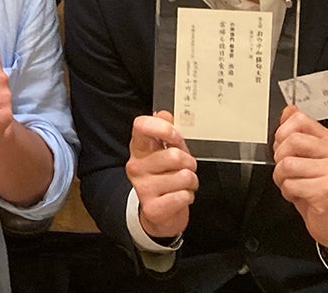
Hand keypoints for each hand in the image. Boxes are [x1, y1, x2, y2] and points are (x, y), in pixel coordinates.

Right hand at [126, 110, 197, 241]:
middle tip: (186, 168)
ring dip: (191, 182)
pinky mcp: (152, 208)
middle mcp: (136, 166)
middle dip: (190, 163)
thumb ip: (167, 132)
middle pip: (174, 155)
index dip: (163, 128)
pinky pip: (183, 196)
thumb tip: (164, 114)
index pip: (141, 126)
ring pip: (184, 177)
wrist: (159, 213)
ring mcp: (142, 188)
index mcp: (139, 148)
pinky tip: (180, 197)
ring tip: (184, 185)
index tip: (175, 137)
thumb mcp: (167, 151)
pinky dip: (188, 197)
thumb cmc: (166, 176)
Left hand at [272, 106, 327, 260]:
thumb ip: (300, 134)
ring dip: (282, 179)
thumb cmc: (321, 192)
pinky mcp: (327, 191)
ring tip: (295, 185)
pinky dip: (288, 193)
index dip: (282, 133)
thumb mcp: (310, 159)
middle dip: (280, 158)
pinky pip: (291, 185)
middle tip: (287, 171)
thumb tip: (289, 110)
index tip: (283, 146)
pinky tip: (301, 196)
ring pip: (287, 164)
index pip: (299, 119)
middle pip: (292, 140)